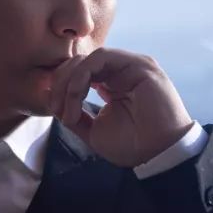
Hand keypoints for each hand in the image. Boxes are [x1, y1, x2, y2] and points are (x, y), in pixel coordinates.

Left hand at [47, 47, 193, 167]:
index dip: (60, 86)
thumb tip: (53, 100)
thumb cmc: (132, 145)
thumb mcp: (93, 130)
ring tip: (67, 108)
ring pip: (88, 59)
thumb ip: (75, 113)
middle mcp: (121, 71)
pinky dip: (81, 77)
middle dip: (60, 83)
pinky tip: (77, 98)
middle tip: (56, 109)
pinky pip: (100, 58)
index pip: (79, 72)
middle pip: (80, 62)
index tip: (53, 110)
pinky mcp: (138, 64)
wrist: (158, 154)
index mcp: (112, 83)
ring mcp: (130, 65)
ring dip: (69, 81)